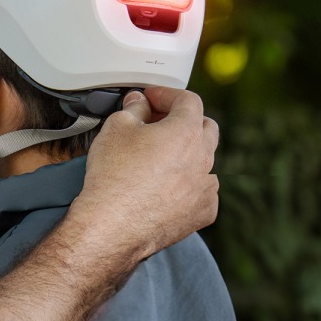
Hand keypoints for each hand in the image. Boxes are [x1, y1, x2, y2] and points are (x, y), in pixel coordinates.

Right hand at [72, 87, 219, 259]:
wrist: (113, 225)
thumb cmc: (114, 178)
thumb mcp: (116, 128)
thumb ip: (133, 109)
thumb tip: (139, 103)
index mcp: (187, 131)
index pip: (188, 100)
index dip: (167, 94)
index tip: (151, 98)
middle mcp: (204, 158)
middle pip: (204, 127)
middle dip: (183, 120)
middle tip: (157, 123)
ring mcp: (206, 187)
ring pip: (205, 160)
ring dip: (187, 154)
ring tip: (159, 158)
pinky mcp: (203, 213)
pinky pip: (201, 191)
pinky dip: (188, 185)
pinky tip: (165, 187)